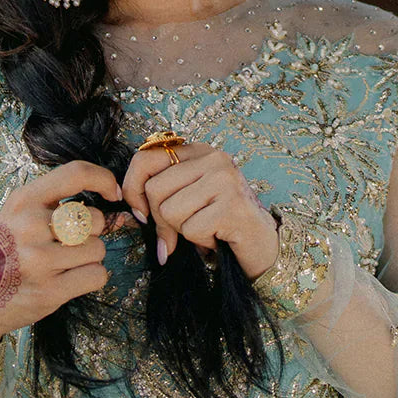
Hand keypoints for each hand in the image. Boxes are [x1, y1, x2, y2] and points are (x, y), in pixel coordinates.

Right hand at [0, 160, 136, 351]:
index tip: (113, 193)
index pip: (76, 173)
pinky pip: (97, 275)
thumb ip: (53, 204)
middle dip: (91, 234)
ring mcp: (39, 259)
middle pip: (95, 220)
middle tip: (67, 245)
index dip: (103, 179)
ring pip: (99, 250)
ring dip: (89, 259)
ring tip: (62, 265)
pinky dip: (90, 279)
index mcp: (23, 201)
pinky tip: (68, 281)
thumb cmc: (3, 254)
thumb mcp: (16, 216)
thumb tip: (112, 196)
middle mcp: (30, 226)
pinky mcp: (50, 290)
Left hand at [121, 141, 279, 279]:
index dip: (132, 189)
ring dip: (183, 232)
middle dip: (162, 220)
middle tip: (184, 230)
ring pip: (170, 211)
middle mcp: (214, 159)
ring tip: (207, 229)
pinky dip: (201, 242)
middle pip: (154, 190)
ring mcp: (225, 180)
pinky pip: (191, 230)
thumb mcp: (189, 200)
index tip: (140, 213)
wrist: (264, 246)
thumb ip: (163, 193)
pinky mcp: (232, 206)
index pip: (145, 159)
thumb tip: (133, 210)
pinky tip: (219, 237)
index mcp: (200, 151)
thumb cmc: (221, 224)